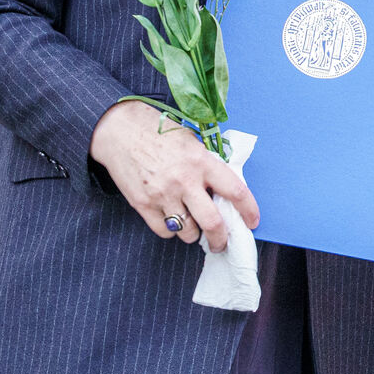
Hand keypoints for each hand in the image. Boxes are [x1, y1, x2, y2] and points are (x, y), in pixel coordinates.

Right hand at [88, 99, 259, 250]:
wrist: (120, 130)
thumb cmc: (159, 134)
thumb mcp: (192, 143)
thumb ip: (208, 167)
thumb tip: (224, 193)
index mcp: (202, 161)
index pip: (236, 191)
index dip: (249, 210)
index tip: (252, 221)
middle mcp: (185, 180)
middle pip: (212, 222)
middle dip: (221, 239)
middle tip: (222, 243)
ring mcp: (163, 194)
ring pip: (188, 232)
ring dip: (194, 234)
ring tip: (193, 226)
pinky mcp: (143, 204)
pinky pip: (164, 231)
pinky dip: (171, 231)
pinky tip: (172, 220)